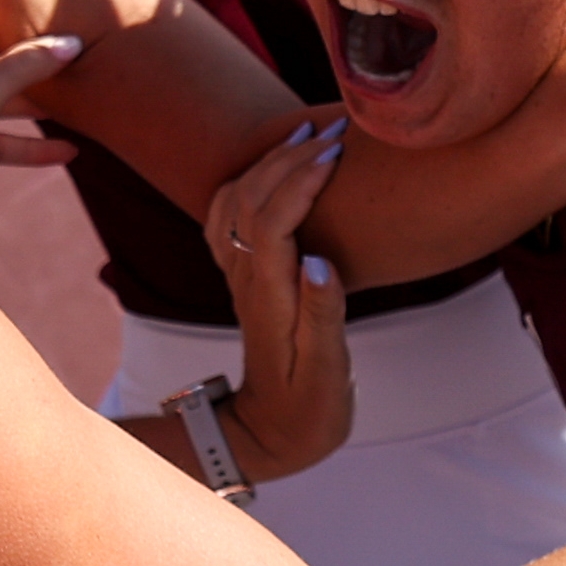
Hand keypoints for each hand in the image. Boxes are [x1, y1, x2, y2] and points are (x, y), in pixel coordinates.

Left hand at [202, 119, 350, 479]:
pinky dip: (250, 183)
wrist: (270, 436)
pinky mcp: (244, 283)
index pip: (272, 220)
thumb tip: (322, 262)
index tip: (335, 153)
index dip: (299, 181)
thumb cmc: (308, 409)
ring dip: (270, 162)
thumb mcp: (326, 371)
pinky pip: (230, 219)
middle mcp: (246, 280)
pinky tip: (276, 171)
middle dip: (289, 157)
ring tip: (308, 134)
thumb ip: (323, 315)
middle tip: (333, 129)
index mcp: (269, 296)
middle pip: (250, 200)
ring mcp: (240, 279)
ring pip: (235, 202)